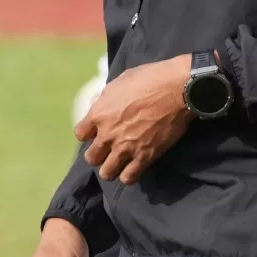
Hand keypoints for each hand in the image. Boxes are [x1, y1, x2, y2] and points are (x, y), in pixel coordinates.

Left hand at [75, 56, 192, 184]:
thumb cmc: (149, 79)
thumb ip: (106, 98)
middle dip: (98, 155)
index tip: (97, 133)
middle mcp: (108, 134)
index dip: (88, 134)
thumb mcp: (119, 82)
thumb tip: (101, 105)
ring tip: (119, 165)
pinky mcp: (144, 157)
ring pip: (107, 172)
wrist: (176, 89)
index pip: (80, 134)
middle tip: (108, 151)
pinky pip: (129, 178)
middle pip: (91, 157)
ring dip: (111, 169)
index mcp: (99, 114)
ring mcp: (125, 148)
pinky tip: (133, 169)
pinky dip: (129, 176)